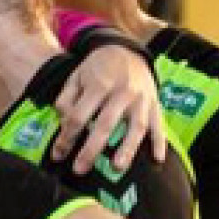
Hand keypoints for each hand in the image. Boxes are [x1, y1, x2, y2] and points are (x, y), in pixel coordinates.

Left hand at [54, 41, 166, 176]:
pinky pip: (160, 124)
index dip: (66, 138)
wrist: (124, 50)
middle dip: (91, 149)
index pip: (79, 117)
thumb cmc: (95, 69)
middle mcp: (122, 93)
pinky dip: (160, 142)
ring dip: (127, 149)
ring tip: (117, 168)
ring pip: (136, 126)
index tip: (58, 155)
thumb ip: (65, 100)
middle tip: (80, 169)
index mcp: (98, 86)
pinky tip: (157, 159)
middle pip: (105, 125)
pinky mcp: (155, 103)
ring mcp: (141, 99)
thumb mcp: (74, 78)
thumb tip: (64, 124)